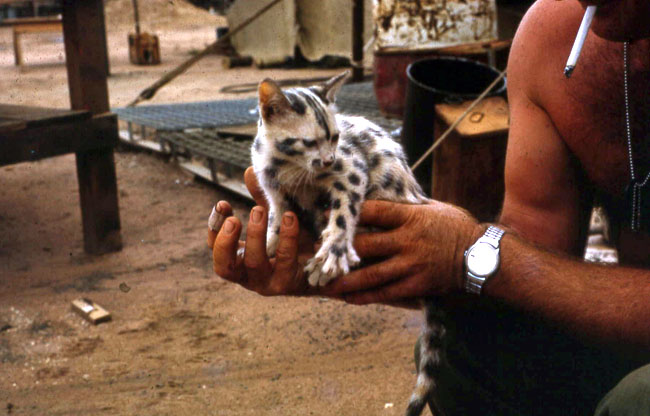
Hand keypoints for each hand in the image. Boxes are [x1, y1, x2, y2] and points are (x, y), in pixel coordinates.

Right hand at [207, 167, 316, 295]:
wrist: (327, 266)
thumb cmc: (296, 241)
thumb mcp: (277, 219)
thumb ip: (262, 199)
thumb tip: (250, 171)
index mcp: (241, 261)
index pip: (216, 249)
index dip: (215, 227)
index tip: (223, 204)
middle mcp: (249, 276)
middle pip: (225, 265)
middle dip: (229, 239)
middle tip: (238, 216)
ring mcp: (268, 283)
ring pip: (254, 264)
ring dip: (257, 235)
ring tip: (261, 210)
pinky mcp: (290, 284)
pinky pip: (286, 262)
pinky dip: (288, 240)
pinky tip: (291, 218)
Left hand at [321, 200, 481, 304]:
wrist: (482, 256)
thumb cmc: (456, 227)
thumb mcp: (433, 208)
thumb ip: (406, 206)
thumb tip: (380, 196)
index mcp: (411, 217)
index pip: (374, 211)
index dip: (349, 212)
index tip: (326, 213)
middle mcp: (408, 240)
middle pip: (366, 243)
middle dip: (339, 248)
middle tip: (315, 251)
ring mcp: (412, 265)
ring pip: (371, 273)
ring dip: (345, 279)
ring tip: (323, 283)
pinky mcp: (416, 285)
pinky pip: (386, 292)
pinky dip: (365, 296)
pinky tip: (347, 298)